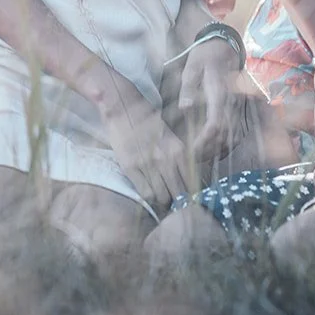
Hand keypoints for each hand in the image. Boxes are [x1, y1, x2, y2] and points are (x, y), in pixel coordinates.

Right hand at [89, 67, 193, 210]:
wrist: (123, 107)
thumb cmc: (147, 121)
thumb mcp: (171, 137)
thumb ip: (180, 157)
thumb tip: (187, 180)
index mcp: (180, 151)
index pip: (191, 184)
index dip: (190, 197)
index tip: (187, 202)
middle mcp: (167, 159)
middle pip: (179, 194)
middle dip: (177, 203)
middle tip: (174, 207)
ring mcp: (148, 164)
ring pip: (161, 197)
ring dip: (161, 202)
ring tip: (159, 201)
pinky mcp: (131, 167)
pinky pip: (144, 193)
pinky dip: (148, 198)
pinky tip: (147, 194)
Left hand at [178, 37, 251, 161]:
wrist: (223, 48)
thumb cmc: (204, 58)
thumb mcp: (191, 68)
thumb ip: (188, 88)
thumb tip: (185, 108)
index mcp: (218, 93)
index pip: (216, 124)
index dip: (204, 140)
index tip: (191, 149)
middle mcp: (231, 103)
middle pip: (224, 136)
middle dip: (208, 151)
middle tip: (191, 158)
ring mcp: (236, 107)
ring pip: (232, 137)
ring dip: (217, 150)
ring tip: (200, 157)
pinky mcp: (237, 110)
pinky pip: (236, 133)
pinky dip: (225, 145)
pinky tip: (213, 151)